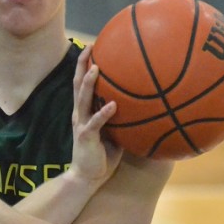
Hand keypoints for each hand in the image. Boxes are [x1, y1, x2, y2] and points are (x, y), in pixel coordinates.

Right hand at [70, 45, 122, 184]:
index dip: (85, 64)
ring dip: (89, 83)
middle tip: (89, 46)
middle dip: (82, 64)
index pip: (82, 82)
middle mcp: (79, 113)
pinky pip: (95, 122)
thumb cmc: (102, 155)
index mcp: (84, 110)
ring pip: (82, 98)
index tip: (93, 46)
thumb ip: (121, 117)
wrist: (86, 177)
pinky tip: (113, 105)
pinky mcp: (85, 137)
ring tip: (97, 68)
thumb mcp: (113, 132)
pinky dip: (103, 113)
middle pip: (77, 83)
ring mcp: (81, 124)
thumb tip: (145, 105)